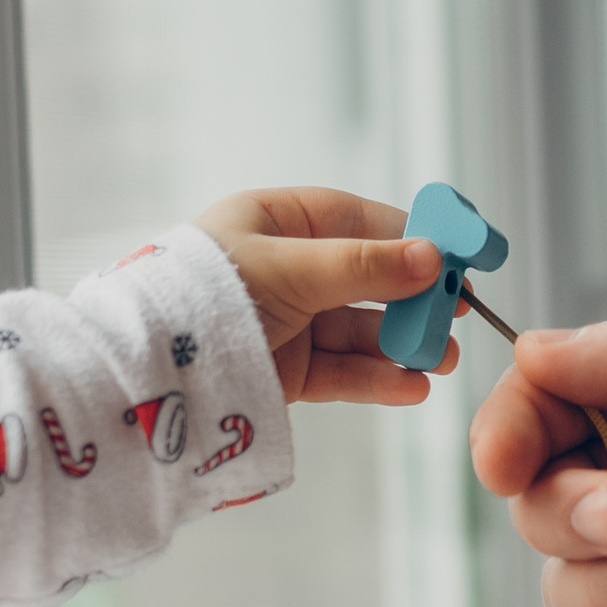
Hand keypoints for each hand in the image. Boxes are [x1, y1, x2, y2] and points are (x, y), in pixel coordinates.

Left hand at [191, 188, 454, 408]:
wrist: (147, 369)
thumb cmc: (203, 296)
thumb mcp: (290, 269)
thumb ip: (363, 267)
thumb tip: (432, 257)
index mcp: (275, 221)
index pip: (360, 221)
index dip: (411, 238)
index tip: (458, 256)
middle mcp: (284, 269)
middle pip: (367, 279)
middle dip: (414, 300)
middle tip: (458, 315)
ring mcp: (285, 321)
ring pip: (359, 329)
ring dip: (403, 345)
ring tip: (443, 360)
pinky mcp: (283, 370)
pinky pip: (340, 370)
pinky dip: (377, 378)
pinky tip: (411, 386)